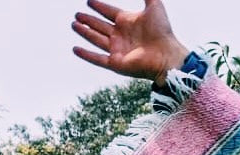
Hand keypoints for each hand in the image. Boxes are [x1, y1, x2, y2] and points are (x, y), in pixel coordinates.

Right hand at [72, 0, 188, 84]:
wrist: (165, 54)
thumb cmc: (162, 31)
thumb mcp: (154, 4)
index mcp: (127, 21)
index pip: (108, 12)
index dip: (99, 6)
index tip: (88, 1)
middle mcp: (120, 35)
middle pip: (99, 26)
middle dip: (88, 20)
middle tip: (77, 15)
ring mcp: (116, 49)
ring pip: (95, 39)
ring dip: (84, 32)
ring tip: (74, 25)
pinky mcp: (115, 63)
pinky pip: (96, 58)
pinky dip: (85, 54)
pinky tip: (75, 49)